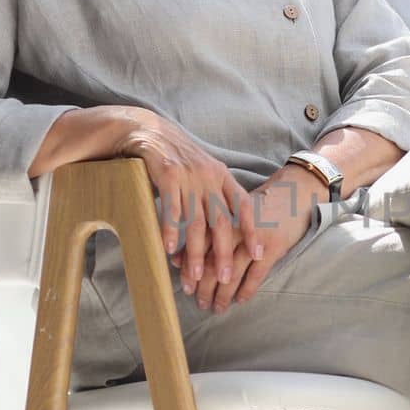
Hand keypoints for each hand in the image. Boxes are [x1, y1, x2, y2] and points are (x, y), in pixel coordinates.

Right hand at [116, 112, 259, 294]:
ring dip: (196, 252)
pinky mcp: (167, 176)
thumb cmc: (180, 159)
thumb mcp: (206, 171)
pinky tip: (170, 250)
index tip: (258, 254)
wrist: (151, 132)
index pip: (244, 206)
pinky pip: (171, 210)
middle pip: (222, 221)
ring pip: (196, 222)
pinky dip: (171, 231)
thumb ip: (217, 194)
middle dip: (225, 252)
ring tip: (195, 275)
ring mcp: (189, 177)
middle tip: (225, 278)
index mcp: (223, 175)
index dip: (252, 230)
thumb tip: (228, 229)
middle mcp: (210, 176)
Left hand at [192, 163, 324, 312]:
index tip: (185, 287)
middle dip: (205, 287)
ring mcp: (256, 239)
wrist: (292, 194)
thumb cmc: (255, 207)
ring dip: (224, 293)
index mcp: (222, 217)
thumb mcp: (229, 215)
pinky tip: (239, 300)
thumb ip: (204, 234)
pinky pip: (257, 274)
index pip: (200, 248)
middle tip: (199, 302)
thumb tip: (176, 260)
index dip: (191, 269)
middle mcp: (236, 228)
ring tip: (217, 307)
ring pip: (234, 272)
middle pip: (215, 262)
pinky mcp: (275, 247)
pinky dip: (247, 289)